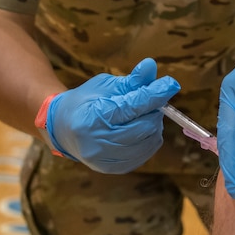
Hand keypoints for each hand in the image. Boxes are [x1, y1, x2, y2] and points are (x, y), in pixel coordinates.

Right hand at [45, 58, 180, 173]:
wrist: (63, 129)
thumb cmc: (85, 102)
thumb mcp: (105, 85)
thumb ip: (131, 81)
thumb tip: (151, 66)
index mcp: (92, 118)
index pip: (132, 106)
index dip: (155, 94)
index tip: (171, 84)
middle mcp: (98, 143)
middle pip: (144, 126)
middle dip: (154, 110)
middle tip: (151, 100)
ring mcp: (106, 159)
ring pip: (148, 140)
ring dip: (153, 124)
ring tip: (141, 114)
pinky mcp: (114, 168)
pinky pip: (145, 153)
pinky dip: (149, 138)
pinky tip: (140, 128)